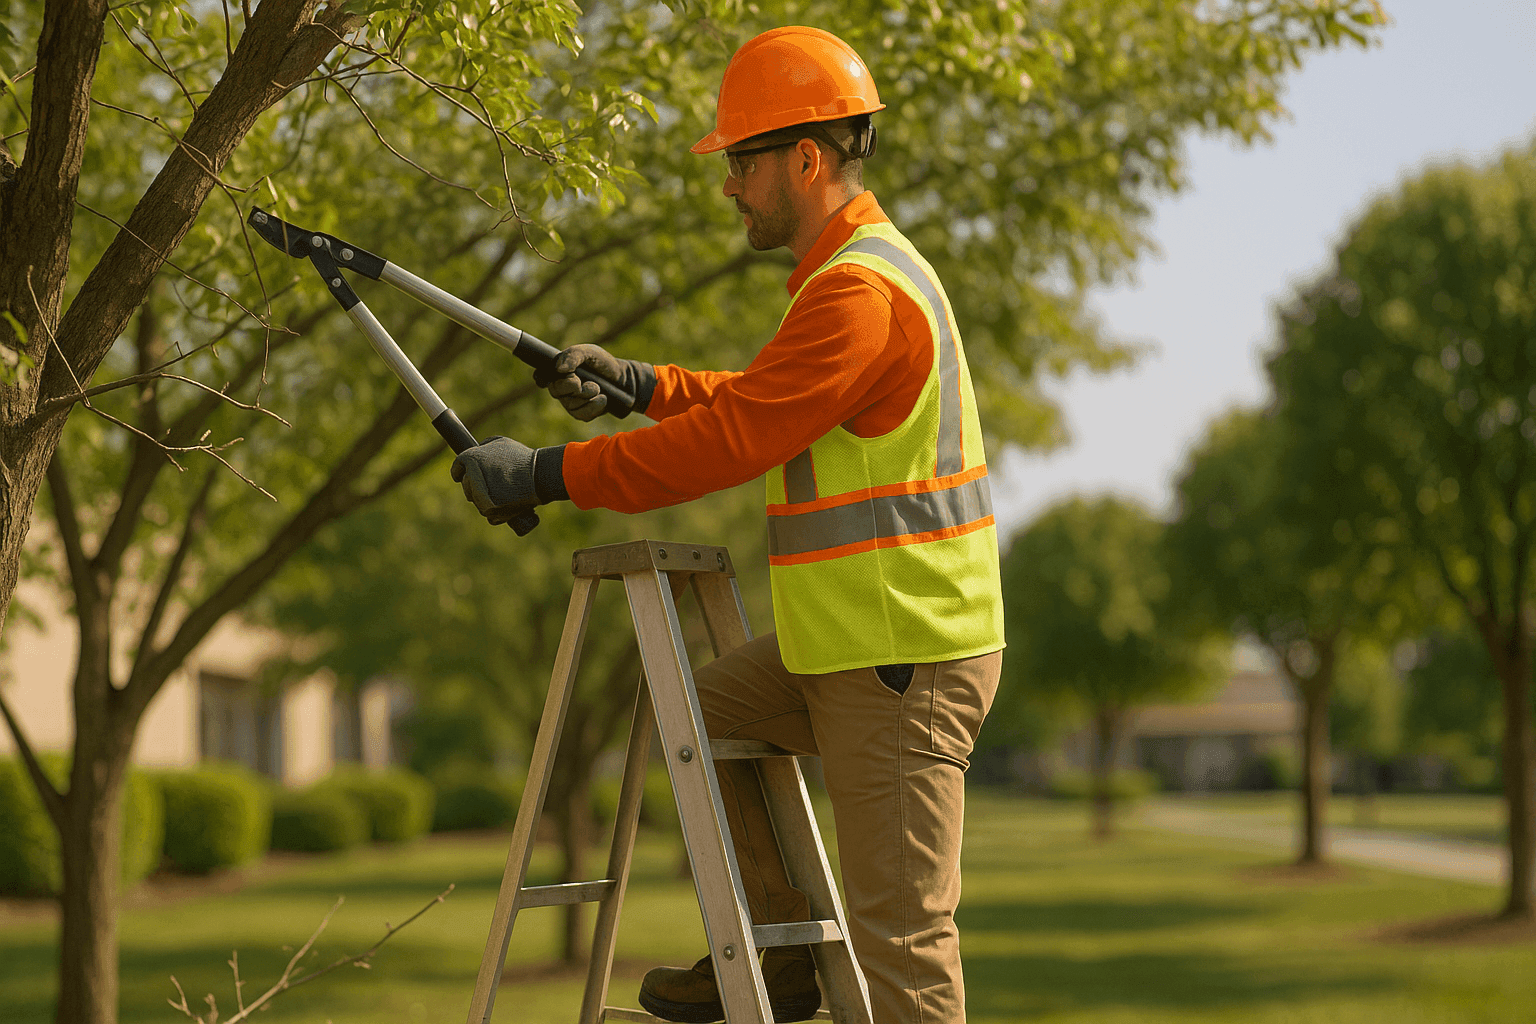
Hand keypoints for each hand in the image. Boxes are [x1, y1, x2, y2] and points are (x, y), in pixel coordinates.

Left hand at [450, 436, 538, 524]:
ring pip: (477, 503)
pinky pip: (489, 515)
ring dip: (486, 500)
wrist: (540, 474)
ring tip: (504, 492)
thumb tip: (478, 451)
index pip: (457, 468)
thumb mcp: (501, 443)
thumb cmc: (522, 458)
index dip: (459, 472)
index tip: (462, 476)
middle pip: (466, 487)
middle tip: (492, 484)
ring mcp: (480, 496)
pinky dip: (497, 512)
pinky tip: (507, 504)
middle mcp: (471, 477)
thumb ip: (484, 446)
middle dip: (475, 486)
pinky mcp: (490, 510)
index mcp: (471, 458)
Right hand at [534, 344, 652, 421]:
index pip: (541, 376)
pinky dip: (594, 406)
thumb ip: (573, 355)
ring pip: (570, 404)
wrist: (624, 380)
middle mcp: (562, 388)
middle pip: (556, 391)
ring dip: (587, 395)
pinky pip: (581, 414)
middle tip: (582, 381)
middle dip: (571, 386)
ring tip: (598, 388)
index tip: (546, 379)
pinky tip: (602, 399)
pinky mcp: (582, 414)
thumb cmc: (604, 364)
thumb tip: (559, 369)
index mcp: (560, 371)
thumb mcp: (590, 353)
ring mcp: (571, 402)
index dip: (541, 378)